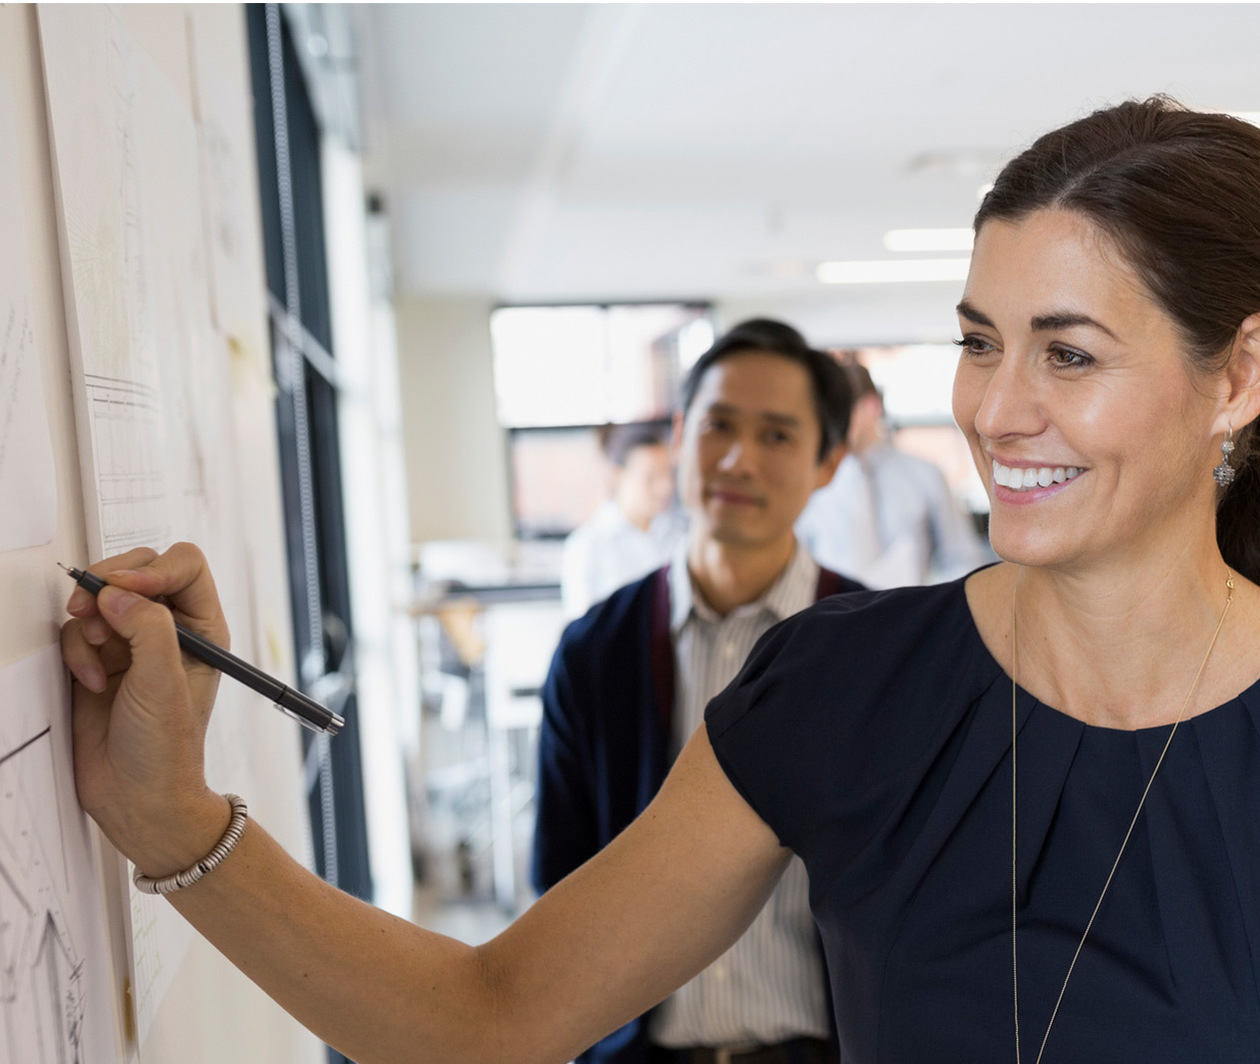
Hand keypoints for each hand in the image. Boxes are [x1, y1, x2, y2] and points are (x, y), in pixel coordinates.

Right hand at [60, 543, 231, 873]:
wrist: (136, 796)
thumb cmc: (166, 749)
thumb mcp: (164, 684)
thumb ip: (147, 629)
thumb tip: (116, 593)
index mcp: (203, 627)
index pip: (184, 566)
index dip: (153, 568)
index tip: (124, 588)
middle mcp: (171, 630)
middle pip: (139, 571)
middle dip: (110, 583)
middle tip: (89, 606)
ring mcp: (132, 643)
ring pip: (103, 599)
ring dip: (90, 623)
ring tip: (96, 654)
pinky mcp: (98, 659)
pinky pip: (78, 630)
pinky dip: (77, 650)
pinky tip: (90, 681)